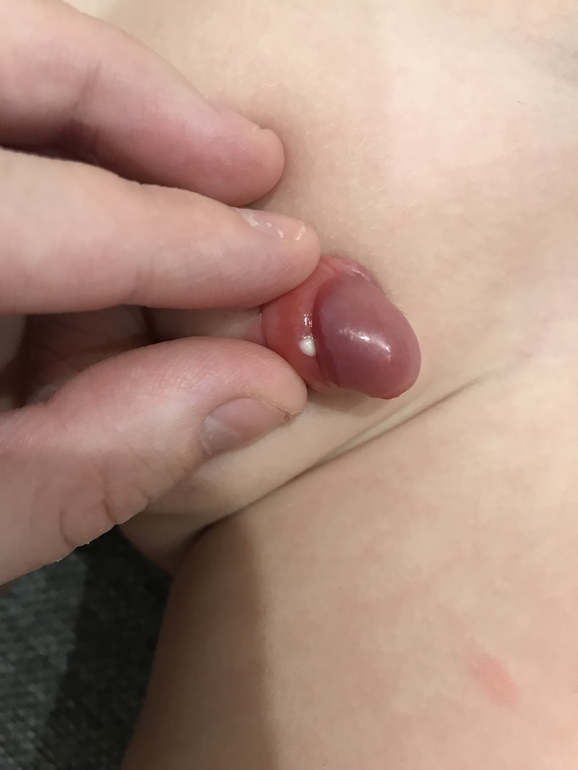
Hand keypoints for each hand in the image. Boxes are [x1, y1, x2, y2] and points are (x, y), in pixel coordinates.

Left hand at [0, 0, 318, 582]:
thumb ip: (102, 459)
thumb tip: (263, 389)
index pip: (36, 224)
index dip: (183, 242)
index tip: (290, 257)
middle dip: (143, 106)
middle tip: (253, 163)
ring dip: (105, 125)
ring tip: (189, 206)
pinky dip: (48, 163)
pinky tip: (95, 252)